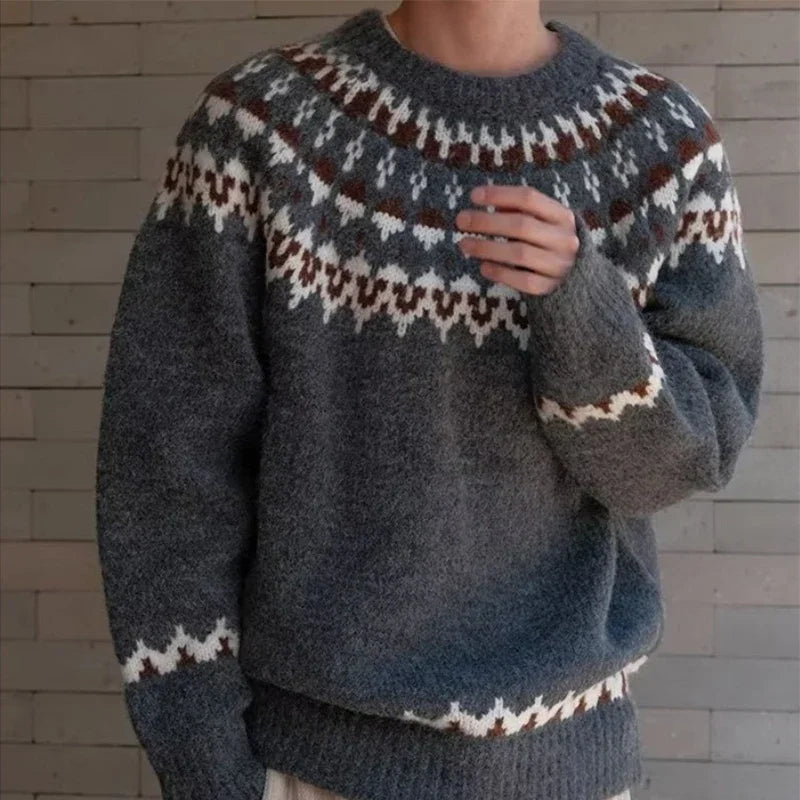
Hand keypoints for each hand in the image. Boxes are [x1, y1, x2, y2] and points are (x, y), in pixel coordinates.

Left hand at [455, 184, 580, 295]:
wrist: (574, 277)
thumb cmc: (548, 242)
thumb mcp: (541, 221)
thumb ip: (518, 209)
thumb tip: (485, 199)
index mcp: (562, 216)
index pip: (529, 198)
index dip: (499, 195)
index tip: (473, 196)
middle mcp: (564, 239)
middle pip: (521, 226)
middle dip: (487, 222)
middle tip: (461, 220)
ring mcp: (558, 265)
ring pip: (519, 254)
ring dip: (487, 248)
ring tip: (464, 244)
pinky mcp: (549, 287)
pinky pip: (522, 280)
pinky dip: (500, 273)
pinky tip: (483, 267)